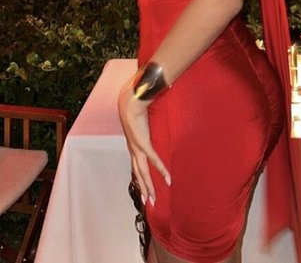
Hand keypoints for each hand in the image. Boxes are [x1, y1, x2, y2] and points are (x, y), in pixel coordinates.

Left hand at [117, 77, 170, 204]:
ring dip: (149, 186)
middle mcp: (133, 149)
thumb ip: (145, 123)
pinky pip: (153, 159)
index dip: (140, 178)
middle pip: (138, 174)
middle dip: (143, 188)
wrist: (130, 100)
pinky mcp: (143, 143)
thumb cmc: (134, 107)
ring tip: (154, 198)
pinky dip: (161, 169)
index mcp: (132, 145)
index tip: (144, 189)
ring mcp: (137, 148)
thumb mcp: (140, 120)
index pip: (136, 166)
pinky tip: (168, 178)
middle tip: (148, 202)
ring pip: (143, 172)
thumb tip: (150, 121)